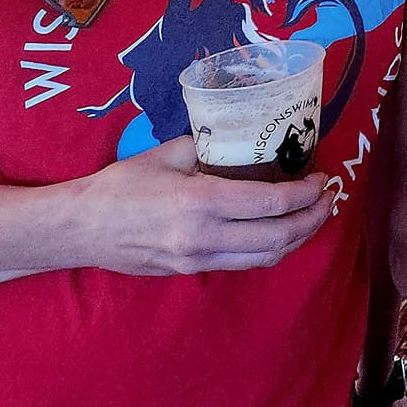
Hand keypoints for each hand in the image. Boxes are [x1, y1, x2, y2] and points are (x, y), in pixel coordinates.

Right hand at [70, 135, 332, 275]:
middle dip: (312, 219)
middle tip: (328, 200)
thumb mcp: (166, 154)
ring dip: (296, 239)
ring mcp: (197, 260)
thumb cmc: (119, 186)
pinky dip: (269, 250)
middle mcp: (204, 237)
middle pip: (278, 237)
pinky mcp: (190, 272)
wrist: (78, 229)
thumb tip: (241, 134)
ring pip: (264, 258)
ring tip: (311, 217)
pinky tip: (278, 232)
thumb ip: (208, 146)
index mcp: (200, 202)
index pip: (271, 203)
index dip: (306, 194)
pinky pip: (242, 264)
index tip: (322, 180)